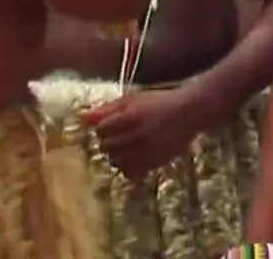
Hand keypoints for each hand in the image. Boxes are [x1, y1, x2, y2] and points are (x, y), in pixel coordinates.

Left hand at [82, 87, 209, 179]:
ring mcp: (145, 152)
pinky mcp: (154, 163)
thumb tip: (82, 117)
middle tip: (120, 135)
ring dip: (117, 155)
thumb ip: (107, 109)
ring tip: (127, 146)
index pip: (100, 130)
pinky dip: (128, 167)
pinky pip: (131, 173)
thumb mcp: (133, 99)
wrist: (190, 113)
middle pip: (106, 147)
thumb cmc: (160, 102)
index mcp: (128, 118)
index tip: (111, 124)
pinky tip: (135, 158)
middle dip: (109, 141)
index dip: (104, 128)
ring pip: (116, 162)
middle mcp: (135, 137)